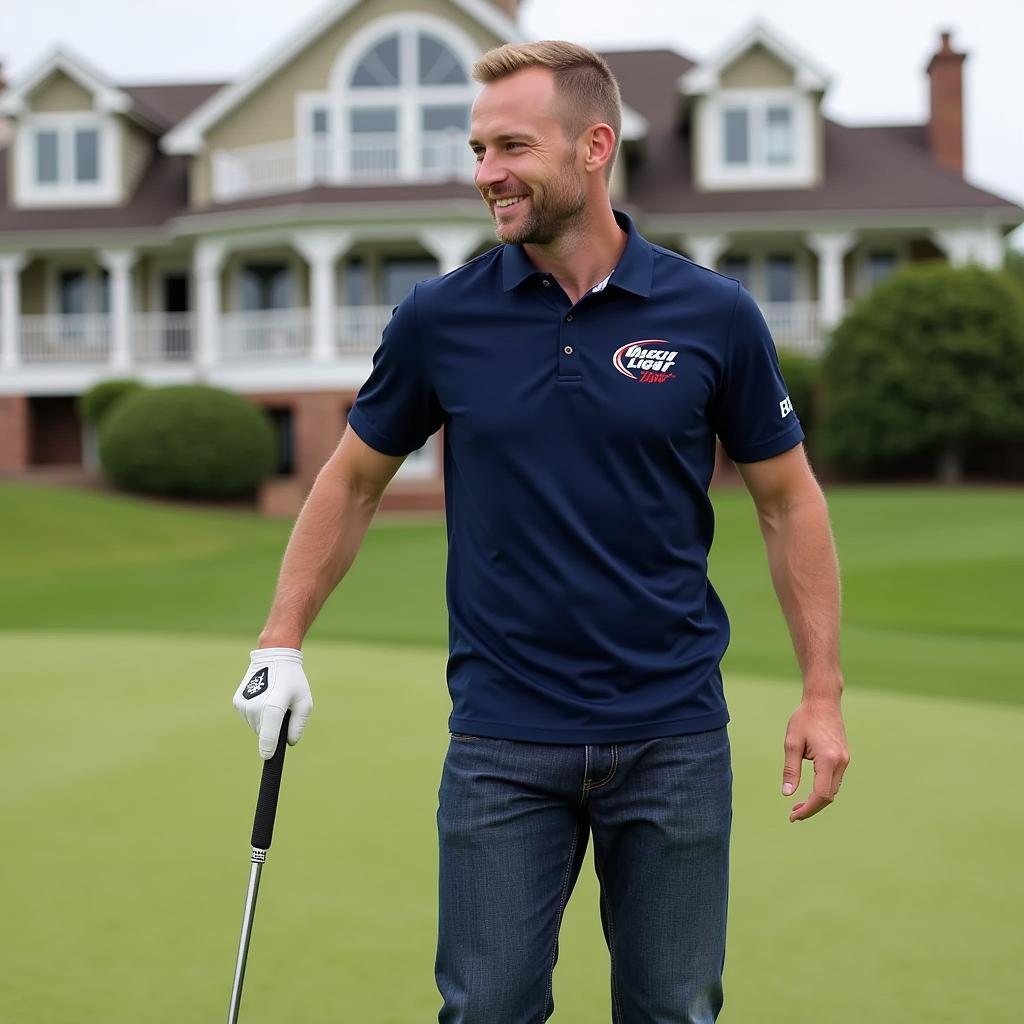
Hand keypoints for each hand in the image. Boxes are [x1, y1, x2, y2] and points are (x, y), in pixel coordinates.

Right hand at [232, 648, 313, 758]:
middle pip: (263, 733)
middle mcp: (255, 708)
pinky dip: (256, 713)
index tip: (268, 757)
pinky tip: (263, 697)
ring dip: (264, 720)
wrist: (274, 656)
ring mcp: (243, 705)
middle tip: (282, 708)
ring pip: (255, 726)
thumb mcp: (304, 701)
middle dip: (273, 728)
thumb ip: (298, 724)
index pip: (267, 736)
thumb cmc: (293, 679)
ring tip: (272, 700)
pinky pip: (248, 717)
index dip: (268, 750)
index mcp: (273, 708)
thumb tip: (289, 743)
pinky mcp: (237, 702)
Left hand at [781, 698, 849, 821]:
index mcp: (828, 760)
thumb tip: (787, 794)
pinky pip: (835, 781)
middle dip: (812, 808)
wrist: (823, 700)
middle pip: (828, 797)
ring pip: (833, 790)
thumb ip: (790, 770)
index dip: (807, 809)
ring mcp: (845, 760)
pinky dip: (823, 790)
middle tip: (793, 813)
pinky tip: (810, 791)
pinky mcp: (844, 757)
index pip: (820, 795)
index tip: (793, 816)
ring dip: (818, 800)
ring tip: (798, 805)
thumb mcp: (792, 743)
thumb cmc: (805, 718)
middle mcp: (841, 762)